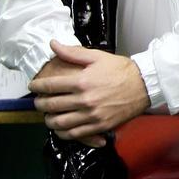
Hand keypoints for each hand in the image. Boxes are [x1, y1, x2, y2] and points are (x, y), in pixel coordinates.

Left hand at [30, 40, 150, 144]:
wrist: (145, 85)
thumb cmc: (122, 70)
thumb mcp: (97, 57)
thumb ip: (73, 52)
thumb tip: (53, 44)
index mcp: (82, 82)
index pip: (50, 86)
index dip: (37, 86)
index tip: (33, 86)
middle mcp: (84, 101)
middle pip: (51, 106)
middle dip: (39, 103)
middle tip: (38, 101)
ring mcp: (91, 116)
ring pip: (59, 123)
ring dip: (49, 120)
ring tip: (48, 115)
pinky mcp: (99, 126)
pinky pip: (74, 134)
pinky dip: (63, 132)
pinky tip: (61, 127)